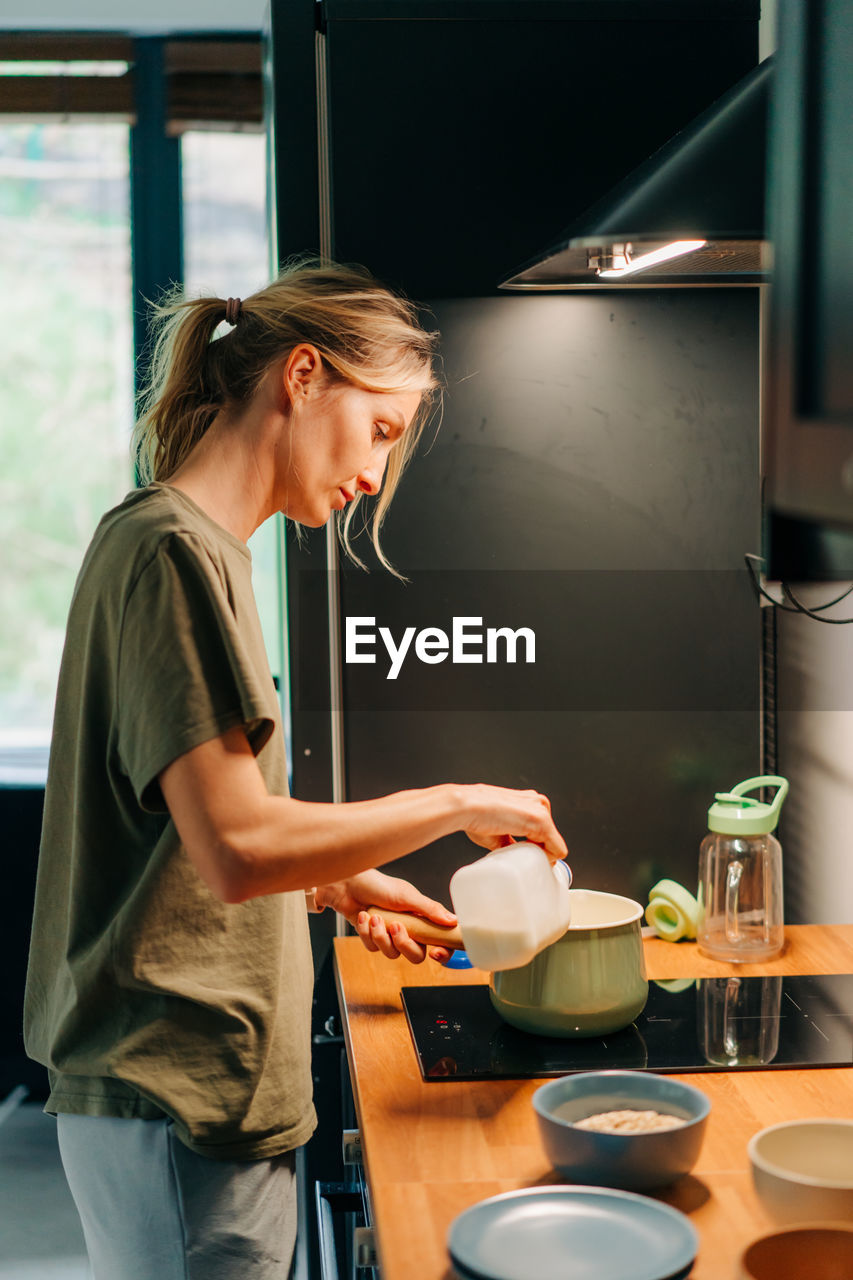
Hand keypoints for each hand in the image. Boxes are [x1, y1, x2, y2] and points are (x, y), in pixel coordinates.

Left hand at [314, 869, 457, 964]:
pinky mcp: (373, 939)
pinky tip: (365, 917)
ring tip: (375, 917)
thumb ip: (430, 909)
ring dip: (381, 936)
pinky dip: (367, 932)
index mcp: (422, 918)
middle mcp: (409, 929)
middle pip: (416, 955)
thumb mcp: (407, 896)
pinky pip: (374, 948)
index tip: (436, 952)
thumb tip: (453, 921)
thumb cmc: (378, 885)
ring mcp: (390, 936)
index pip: (440, 941)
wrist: (348, 885)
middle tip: (396, 927)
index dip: (443, 952)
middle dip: (404, 944)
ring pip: (392, 954)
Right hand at [458, 784, 567, 862]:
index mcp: (529, 802)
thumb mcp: (497, 832)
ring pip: (555, 844)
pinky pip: (557, 849)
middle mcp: (539, 802)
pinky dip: (548, 859)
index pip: (544, 832)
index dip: (537, 848)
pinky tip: (531, 858)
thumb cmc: (475, 816)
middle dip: (539, 852)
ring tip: (523, 857)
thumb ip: (510, 842)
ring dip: (542, 855)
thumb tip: (513, 856)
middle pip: (551, 838)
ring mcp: (542, 810)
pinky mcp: (541, 820)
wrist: (466, 807)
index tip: (526, 858)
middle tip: (523, 859)